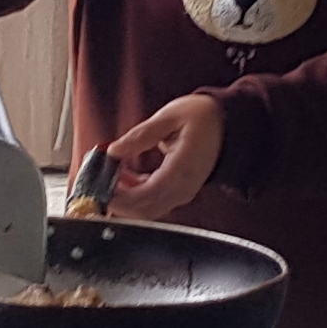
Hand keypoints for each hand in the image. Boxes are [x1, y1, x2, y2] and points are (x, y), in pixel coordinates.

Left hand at [105, 94, 225, 220]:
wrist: (228, 123)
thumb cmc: (204, 118)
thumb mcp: (169, 117)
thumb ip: (140, 135)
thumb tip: (115, 150)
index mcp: (181, 170)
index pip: (145, 196)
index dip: (120, 197)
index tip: (101, 188)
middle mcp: (183, 187)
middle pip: (144, 210)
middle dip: (118, 201)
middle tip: (98, 184)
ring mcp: (183, 192)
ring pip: (148, 209)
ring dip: (125, 198)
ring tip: (110, 175)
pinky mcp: (180, 191)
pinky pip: (154, 201)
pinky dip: (136, 194)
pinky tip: (125, 177)